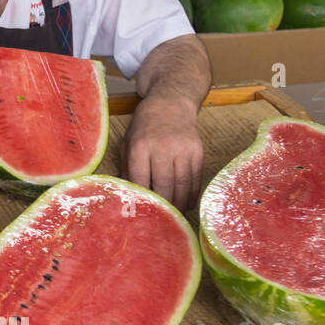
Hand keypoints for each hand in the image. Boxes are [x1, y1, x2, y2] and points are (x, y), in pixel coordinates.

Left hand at [121, 94, 203, 210]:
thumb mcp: (127, 144)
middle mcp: (163, 148)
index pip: (141, 180)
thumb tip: (129, 196)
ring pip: (182, 184)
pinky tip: (186, 203)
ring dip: (179, 203)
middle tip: (160, 219)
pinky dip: (192, 194)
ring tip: (173, 215)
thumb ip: (127, 169)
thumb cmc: (143, 128)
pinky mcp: (198, 151)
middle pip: (165, 185)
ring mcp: (183, 149)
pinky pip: (196, 178)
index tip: (140, 213)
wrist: (170, 105)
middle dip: (163, 205)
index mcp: (140, 147)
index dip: (142, 199)